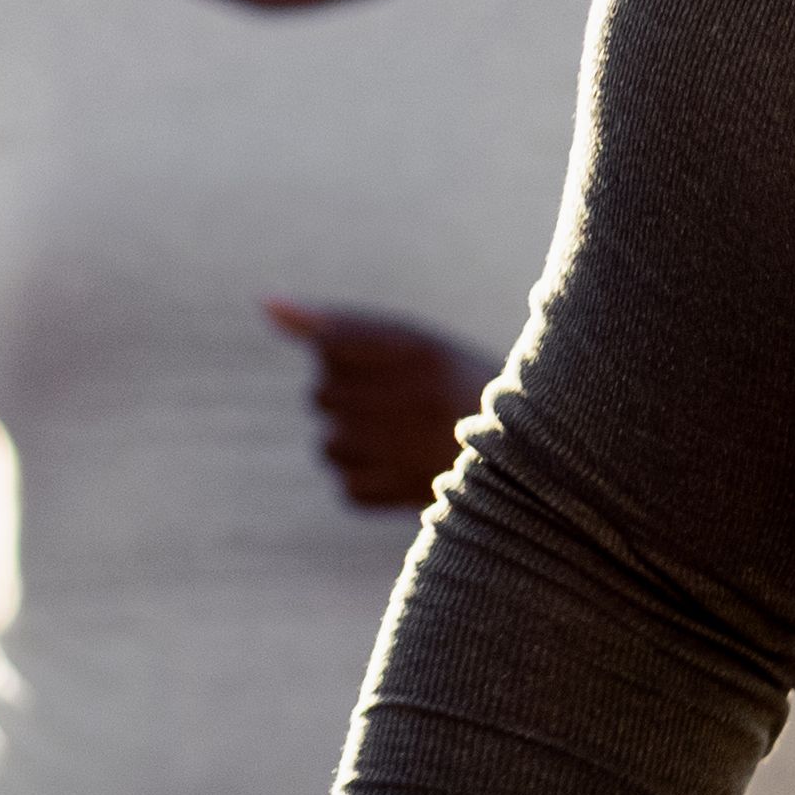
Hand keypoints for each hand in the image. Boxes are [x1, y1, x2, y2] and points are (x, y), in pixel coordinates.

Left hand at [266, 302, 475, 513]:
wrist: (530, 457)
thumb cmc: (457, 388)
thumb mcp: (412, 342)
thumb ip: (336, 325)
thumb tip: (264, 302)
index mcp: (419, 349)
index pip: (331, 346)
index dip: (347, 359)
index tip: (382, 370)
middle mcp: (409, 395)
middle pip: (322, 395)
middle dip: (350, 400)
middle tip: (398, 406)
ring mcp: (402, 447)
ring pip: (329, 444)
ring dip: (354, 444)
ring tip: (402, 441)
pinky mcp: (397, 492)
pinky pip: (347, 485)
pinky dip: (368, 481)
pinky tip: (404, 470)